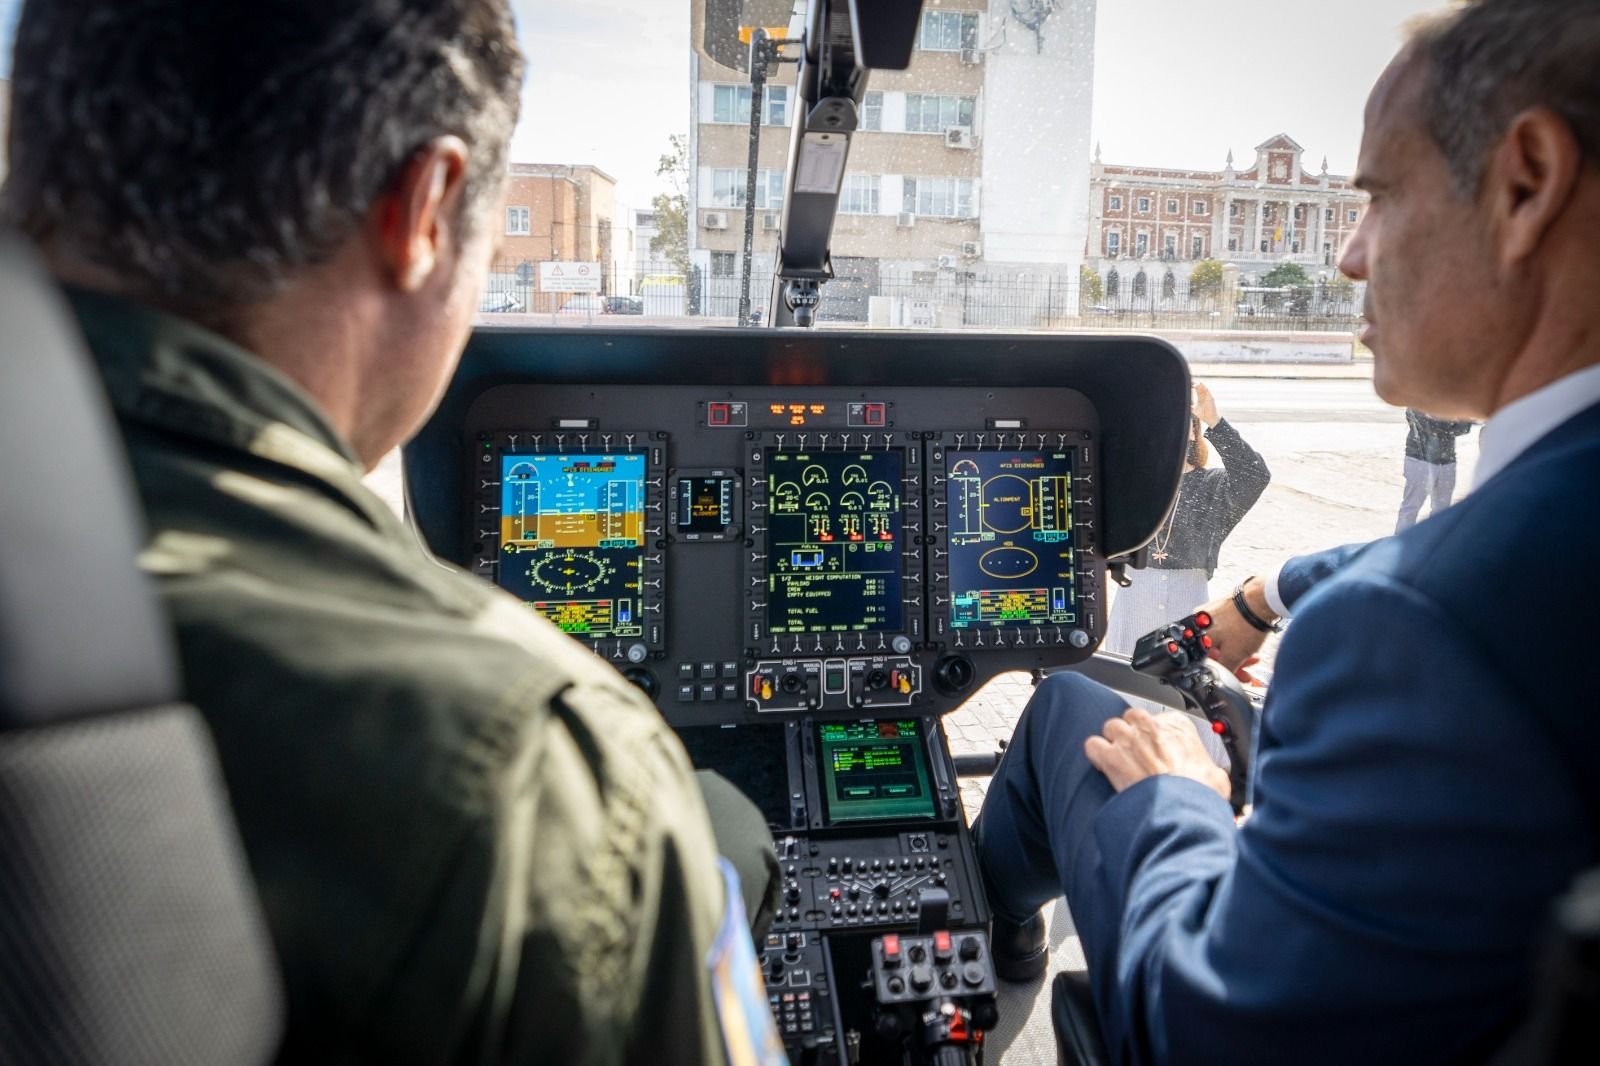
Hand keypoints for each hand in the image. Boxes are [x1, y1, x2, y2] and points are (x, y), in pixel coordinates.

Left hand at [1084, 708, 1230, 801]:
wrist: (1180, 810)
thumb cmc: (1198, 794)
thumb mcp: (1217, 776)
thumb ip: (1210, 768)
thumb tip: (1213, 777)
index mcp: (1178, 726)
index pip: (1160, 720)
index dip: (1157, 737)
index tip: (1159, 750)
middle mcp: (1150, 727)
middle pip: (1132, 719)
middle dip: (1133, 733)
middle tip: (1137, 754)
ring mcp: (1128, 739)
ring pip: (1111, 727)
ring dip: (1113, 742)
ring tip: (1120, 760)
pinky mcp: (1110, 756)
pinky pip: (1092, 745)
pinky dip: (1096, 755)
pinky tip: (1104, 765)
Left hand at [1193, 381, 1220, 427]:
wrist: (1208, 418)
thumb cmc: (1202, 414)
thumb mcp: (1193, 409)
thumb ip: (1189, 406)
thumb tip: (1183, 404)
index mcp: (1200, 398)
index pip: (1196, 390)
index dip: (1193, 387)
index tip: (1189, 384)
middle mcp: (1204, 396)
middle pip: (1200, 388)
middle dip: (1196, 384)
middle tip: (1191, 381)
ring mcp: (1207, 396)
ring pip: (1203, 388)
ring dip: (1199, 385)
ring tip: (1195, 382)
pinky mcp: (1210, 397)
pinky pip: (1207, 391)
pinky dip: (1204, 387)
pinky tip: (1201, 384)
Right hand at [1197, 577, 1275, 678]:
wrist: (1261, 599)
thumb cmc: (1246, 622)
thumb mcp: (1234, 656)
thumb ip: (1224, 670)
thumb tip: (1222, 679)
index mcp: (1196, 635)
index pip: (1203, 660)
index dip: (1220, 671)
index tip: (1234, 676)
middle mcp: (1198, 622)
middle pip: (1212, 650)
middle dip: (1231, 662)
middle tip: (1246, 669)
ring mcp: (1209, 612)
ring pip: (1220, 639)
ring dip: (1235, 651)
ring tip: (1252, 657)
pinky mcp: (1221, 606)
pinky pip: (1225, 628)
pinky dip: (1235, 638)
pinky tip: (1248, 642)